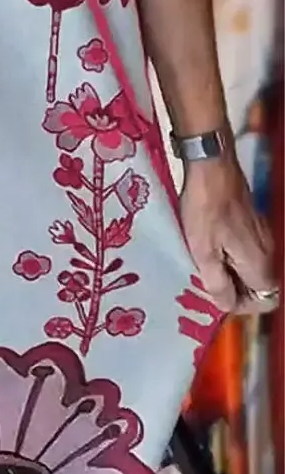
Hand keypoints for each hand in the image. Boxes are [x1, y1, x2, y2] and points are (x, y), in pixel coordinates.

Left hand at [180, 155, 277, 314]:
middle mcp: (269, 252)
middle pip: (261, 286)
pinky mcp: (255, 223)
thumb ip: (217, 283)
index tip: (217, 297)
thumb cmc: (205, 210)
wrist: (212, 167)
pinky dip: (232, 256)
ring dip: (232, 272)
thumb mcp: (203, 252)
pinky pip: (249, 251)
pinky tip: (210, 247)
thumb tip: (227, 305)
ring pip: (254, 268)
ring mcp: (264, 236)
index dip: (242, 306)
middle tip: (207, 282)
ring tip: (205, 265)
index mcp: (259, 263)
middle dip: (236, 290)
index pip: (266, 301)